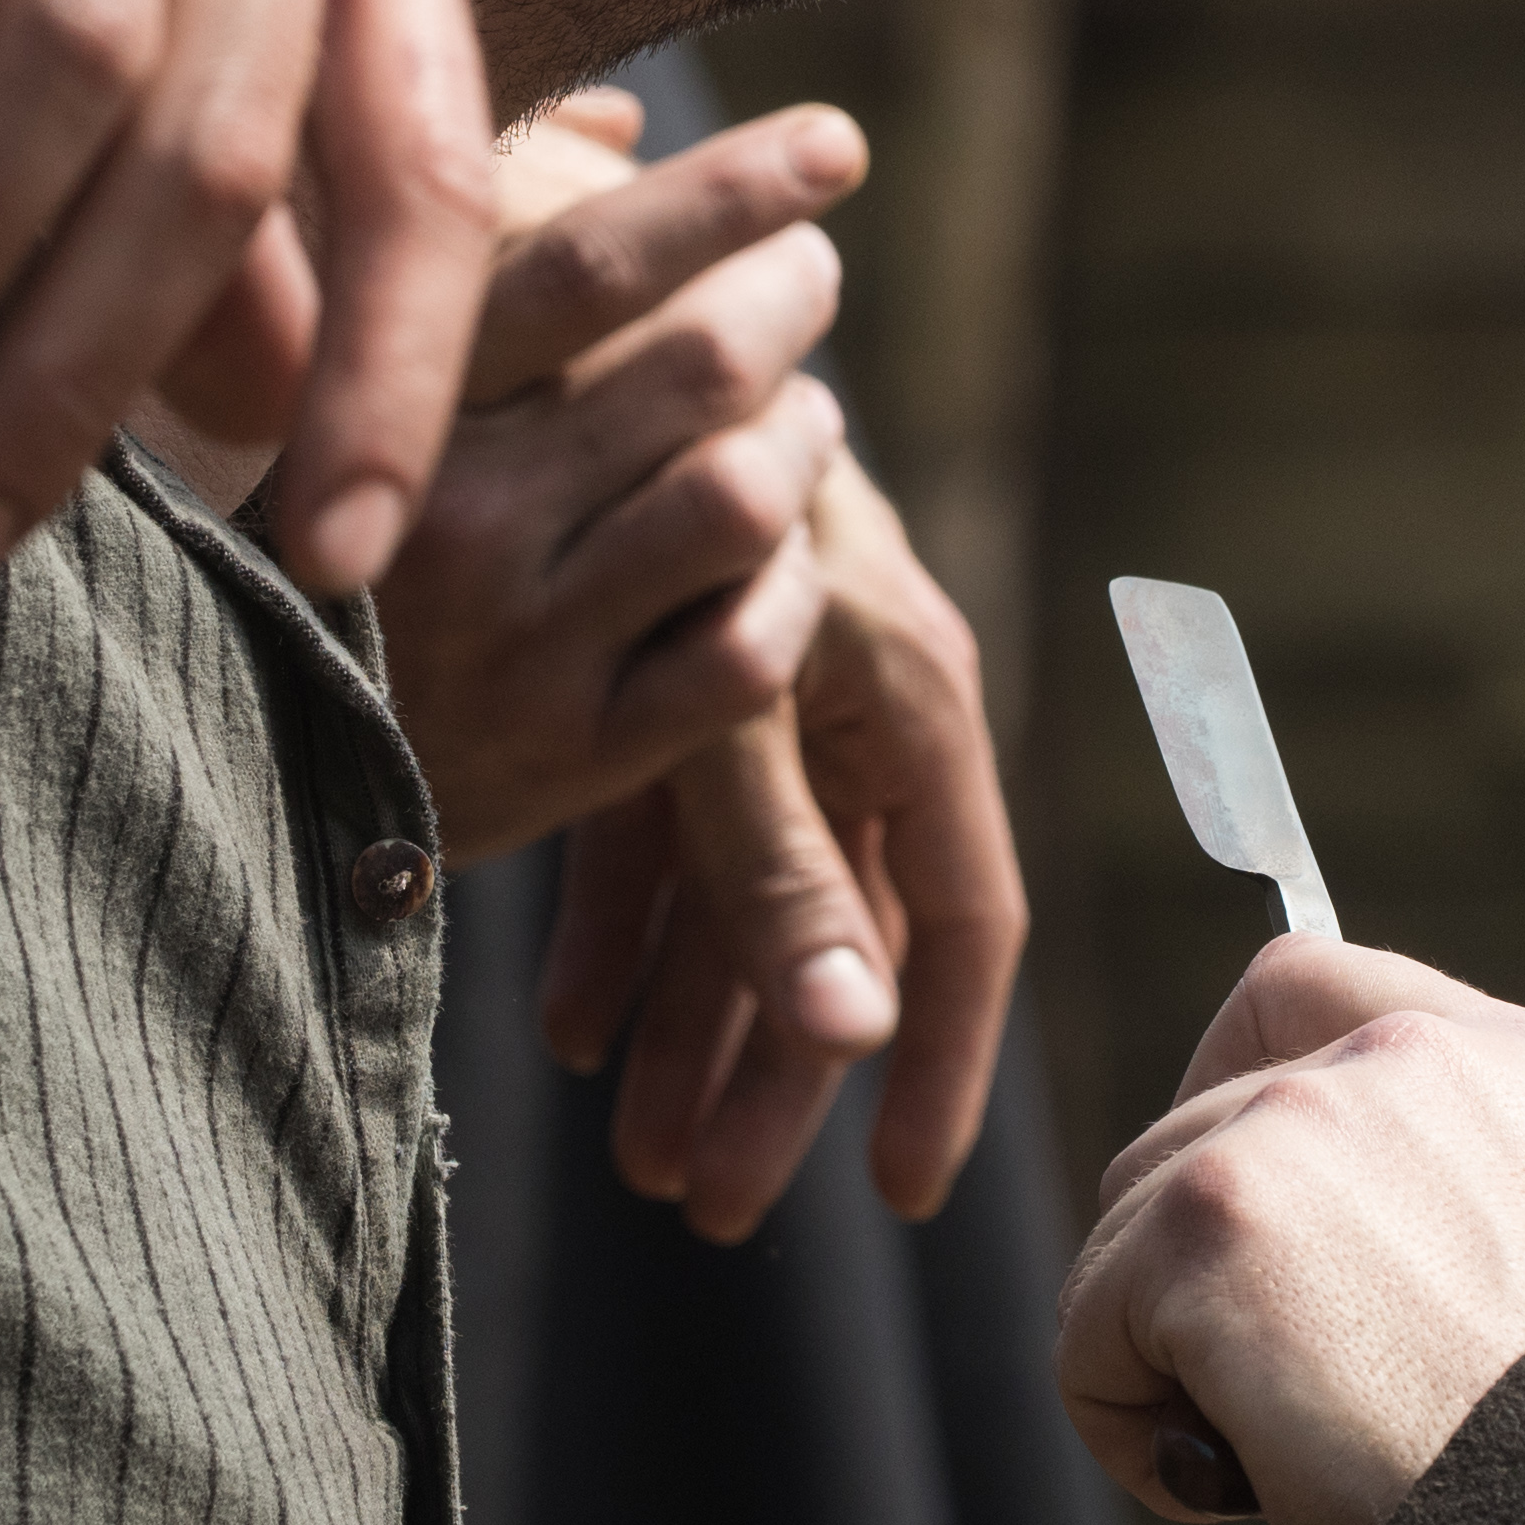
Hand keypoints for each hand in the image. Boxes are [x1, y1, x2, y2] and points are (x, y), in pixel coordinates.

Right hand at [380, 94, 869, 862]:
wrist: (244, 765)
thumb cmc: (313, 516)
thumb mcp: (343, 363)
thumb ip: (466, 232)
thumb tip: (619, 113)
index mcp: (386, 404)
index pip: (588, 267)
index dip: (728, 191)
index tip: (833, 142)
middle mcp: (450, 524)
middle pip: (698, 369)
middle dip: (788, 296)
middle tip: (809, 272)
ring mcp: (520, 649)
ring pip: (743, 500)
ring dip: (806, 435)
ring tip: (802, 412)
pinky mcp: (578, 756)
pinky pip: (753, 648)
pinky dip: (796, 582)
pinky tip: (778, 549)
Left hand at [543, 444, 1021, 1241]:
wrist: (579, 315)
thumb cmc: (677, 481)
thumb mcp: (722, 691)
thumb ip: (780, 860)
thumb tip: (854, 1035)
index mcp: (912, 699)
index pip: (960, 921)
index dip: (934, 1065)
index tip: (896, 1194)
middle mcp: (854, 705)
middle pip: (839, 937)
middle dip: (773, 1085)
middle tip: (704, 1209)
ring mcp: (763, 695)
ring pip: (746, 899)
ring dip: (690, 1030)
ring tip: (631, 1160)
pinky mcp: (671, 675)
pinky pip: (670, 837)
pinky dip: (624, 934)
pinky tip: (565, 1028)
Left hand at [1056, 943, 1524, 1524]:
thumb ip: (1486, 1205)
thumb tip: (1380, 1244)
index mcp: (1519, 1067)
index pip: (1305, 988)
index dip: (1235, 1087)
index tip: (1245, 1214)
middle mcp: (1408, 1059)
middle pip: (1191, 1128)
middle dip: (1201, 1271)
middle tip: (1290, 1397)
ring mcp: (1300, 1126)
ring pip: (1130, 1234)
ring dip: (1169, 1359)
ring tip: (1281, 1457)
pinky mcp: (1210, 1224)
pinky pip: (1087, 1340)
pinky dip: (1131, 1435)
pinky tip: (1244, 1489)